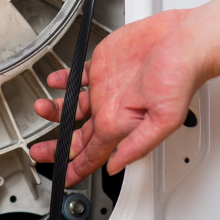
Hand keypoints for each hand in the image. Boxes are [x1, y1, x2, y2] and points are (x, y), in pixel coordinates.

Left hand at [27, 9, 203, 184]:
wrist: (181, 42)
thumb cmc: (180, 78)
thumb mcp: (163, 120)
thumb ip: (137, 145)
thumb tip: (115, 166)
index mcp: (121, 123)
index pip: (94, 153)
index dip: (77, 167)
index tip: (62, 177)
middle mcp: (111, 107)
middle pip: (79, 134)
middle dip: (57, 146)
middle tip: (38, 152)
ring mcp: (105, 87)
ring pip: (73, 105)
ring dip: (55, 110)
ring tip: (40, 109)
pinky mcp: (103, 65)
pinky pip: (77, 76)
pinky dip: (63, 79)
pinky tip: (55, 82)